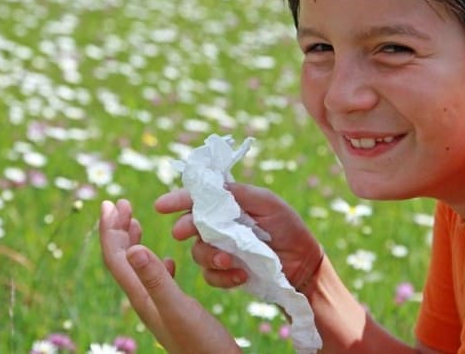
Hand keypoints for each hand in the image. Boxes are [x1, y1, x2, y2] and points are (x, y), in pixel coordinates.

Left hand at [99, 199, 239, 353]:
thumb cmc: (201, 344)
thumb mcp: (178, 307)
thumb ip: (155, 279)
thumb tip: (131, 248)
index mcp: (142, 296)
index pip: (117, 258)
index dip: (110, 230)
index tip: (110, 203)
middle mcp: (146, 300)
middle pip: (122, 260)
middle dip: (118, 230)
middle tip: (119, 204)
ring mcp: (159, 307)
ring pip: (138, 269)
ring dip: (133, 243)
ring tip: (134, 223)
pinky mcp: (174, 311)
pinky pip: (157, 280)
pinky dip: (157, 262)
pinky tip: (168, 260)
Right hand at [155, 183, 323, 291]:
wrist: (303, 262)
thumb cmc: (286, 226)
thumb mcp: (266, 202)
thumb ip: (238, 193)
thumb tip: (210, 187)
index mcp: (226, 204)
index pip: (196, 198)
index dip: (177, 199)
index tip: (161, 206)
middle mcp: (218, 226)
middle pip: (189, 226)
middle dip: (186, 228)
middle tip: (183, 232)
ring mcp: (220, 250)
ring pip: (197, 253)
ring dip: (210, 256)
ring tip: (231, 261)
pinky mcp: (225, 273)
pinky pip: (210, 276)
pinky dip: (223, 277)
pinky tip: (241, 275)